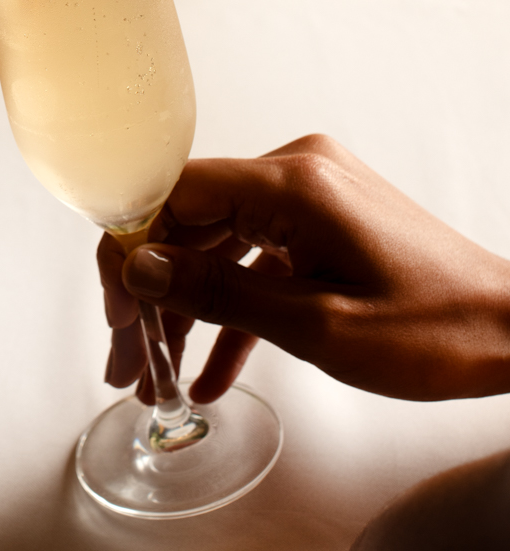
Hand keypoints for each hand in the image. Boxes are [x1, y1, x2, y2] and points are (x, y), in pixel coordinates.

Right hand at [99, 135, 509, 404]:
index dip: (130, 250)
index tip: (117, 311)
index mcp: (291, 183)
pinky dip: (233, 307)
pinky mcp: (324, 223)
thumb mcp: (314, 325)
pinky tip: (211, 370)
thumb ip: (219, 294)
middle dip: (153, 294)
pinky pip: (256, 257)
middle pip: (190, 221)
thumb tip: (139, 271)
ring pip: (218, 244)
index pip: (173, 194)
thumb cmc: (434, 329)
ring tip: (158, 376)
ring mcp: (311, 197)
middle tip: (130, 360)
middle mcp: (296, 174)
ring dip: (188, 308)